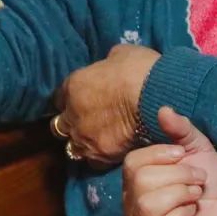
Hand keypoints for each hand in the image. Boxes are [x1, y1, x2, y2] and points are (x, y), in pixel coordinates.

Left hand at [56, 44, 159, 165]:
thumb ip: (109, 62)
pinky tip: (111, 153)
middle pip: (61, 124)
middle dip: (72, 124)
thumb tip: (111, 64)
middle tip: (89, 123)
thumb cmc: (140, 70)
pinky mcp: (100, 154)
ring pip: (72, 146)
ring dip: (82, 143)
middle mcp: (72, 113)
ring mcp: (84, 136)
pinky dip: (99, 158)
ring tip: (99, 142)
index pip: (59, 98)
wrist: (156, 98)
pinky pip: (93, 161)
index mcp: (73, 85)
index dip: (71, 100)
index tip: (82, 101)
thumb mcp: (121, 54)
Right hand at [123, 107, 216, 215]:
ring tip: (196, 197)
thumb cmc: (214, 181)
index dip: (160, 156)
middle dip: (178, 176)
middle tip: (198, 182)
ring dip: (181, 195)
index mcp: (135, 183)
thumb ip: (180, 130)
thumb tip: (164, 109)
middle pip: (140, 182)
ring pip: (147, 205)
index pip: (131, 164)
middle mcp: (132, 209)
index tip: (184, 157)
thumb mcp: (197, 149)